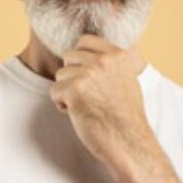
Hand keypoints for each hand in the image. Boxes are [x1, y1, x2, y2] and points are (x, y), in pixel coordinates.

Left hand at [48, 35, 152, 166]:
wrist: (128, 141)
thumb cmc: (125, 116)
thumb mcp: (126, 79)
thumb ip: (110, 63)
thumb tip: (87, 52)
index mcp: (118, 54)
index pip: (84, 40)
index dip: (80, 59)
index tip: (87, 77)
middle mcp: (104, 60)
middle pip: (69, 57)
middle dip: (72, 76)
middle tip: (87, 96)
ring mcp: (89, 73)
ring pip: (60, 75)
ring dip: (67, 92)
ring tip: (86, 106)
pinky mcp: (74, 90)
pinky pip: (54, 91)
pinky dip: (62, 105)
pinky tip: (79, 114)